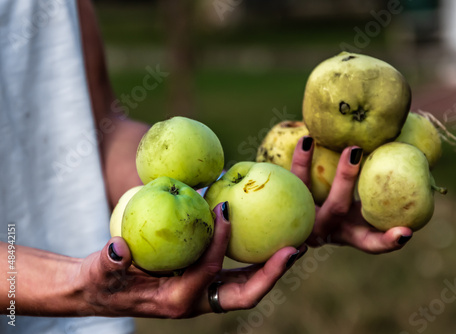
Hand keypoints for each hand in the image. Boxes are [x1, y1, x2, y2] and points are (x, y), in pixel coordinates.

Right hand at [76, 203, 304, 317]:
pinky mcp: (206, 283)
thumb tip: (118, 249)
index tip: (226, 209)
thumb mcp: (100, 273)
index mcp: (176, 300)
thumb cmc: (102, 282)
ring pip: (247, 284)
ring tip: (295, 242)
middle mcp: (197, 301)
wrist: (104, 291)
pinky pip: (237, 272)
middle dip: (271, 274)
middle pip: (244, 293)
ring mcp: (205, 293)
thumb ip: (108, 263)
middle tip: (295, 248)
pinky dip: (254, 258)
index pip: (207, 272)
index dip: (219, 244)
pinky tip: (267, 234)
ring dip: (271, 267)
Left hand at [290, 136, 412, 253]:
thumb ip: (382, 194)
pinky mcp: (285, 205)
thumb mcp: (364, 211)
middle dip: (344, 179)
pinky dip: (295, 160)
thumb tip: (415, 156)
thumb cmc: (346, 209)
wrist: (300, 221)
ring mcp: (303, 218)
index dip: (389, 241)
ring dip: (304, 166)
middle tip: (354, 150)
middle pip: (335, 207)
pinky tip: (302, 138)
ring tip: (307, 139)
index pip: (372, 244)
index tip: (406, 232)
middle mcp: (326, 229)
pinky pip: (288, 181)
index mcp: (350, 234)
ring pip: (302, 191)